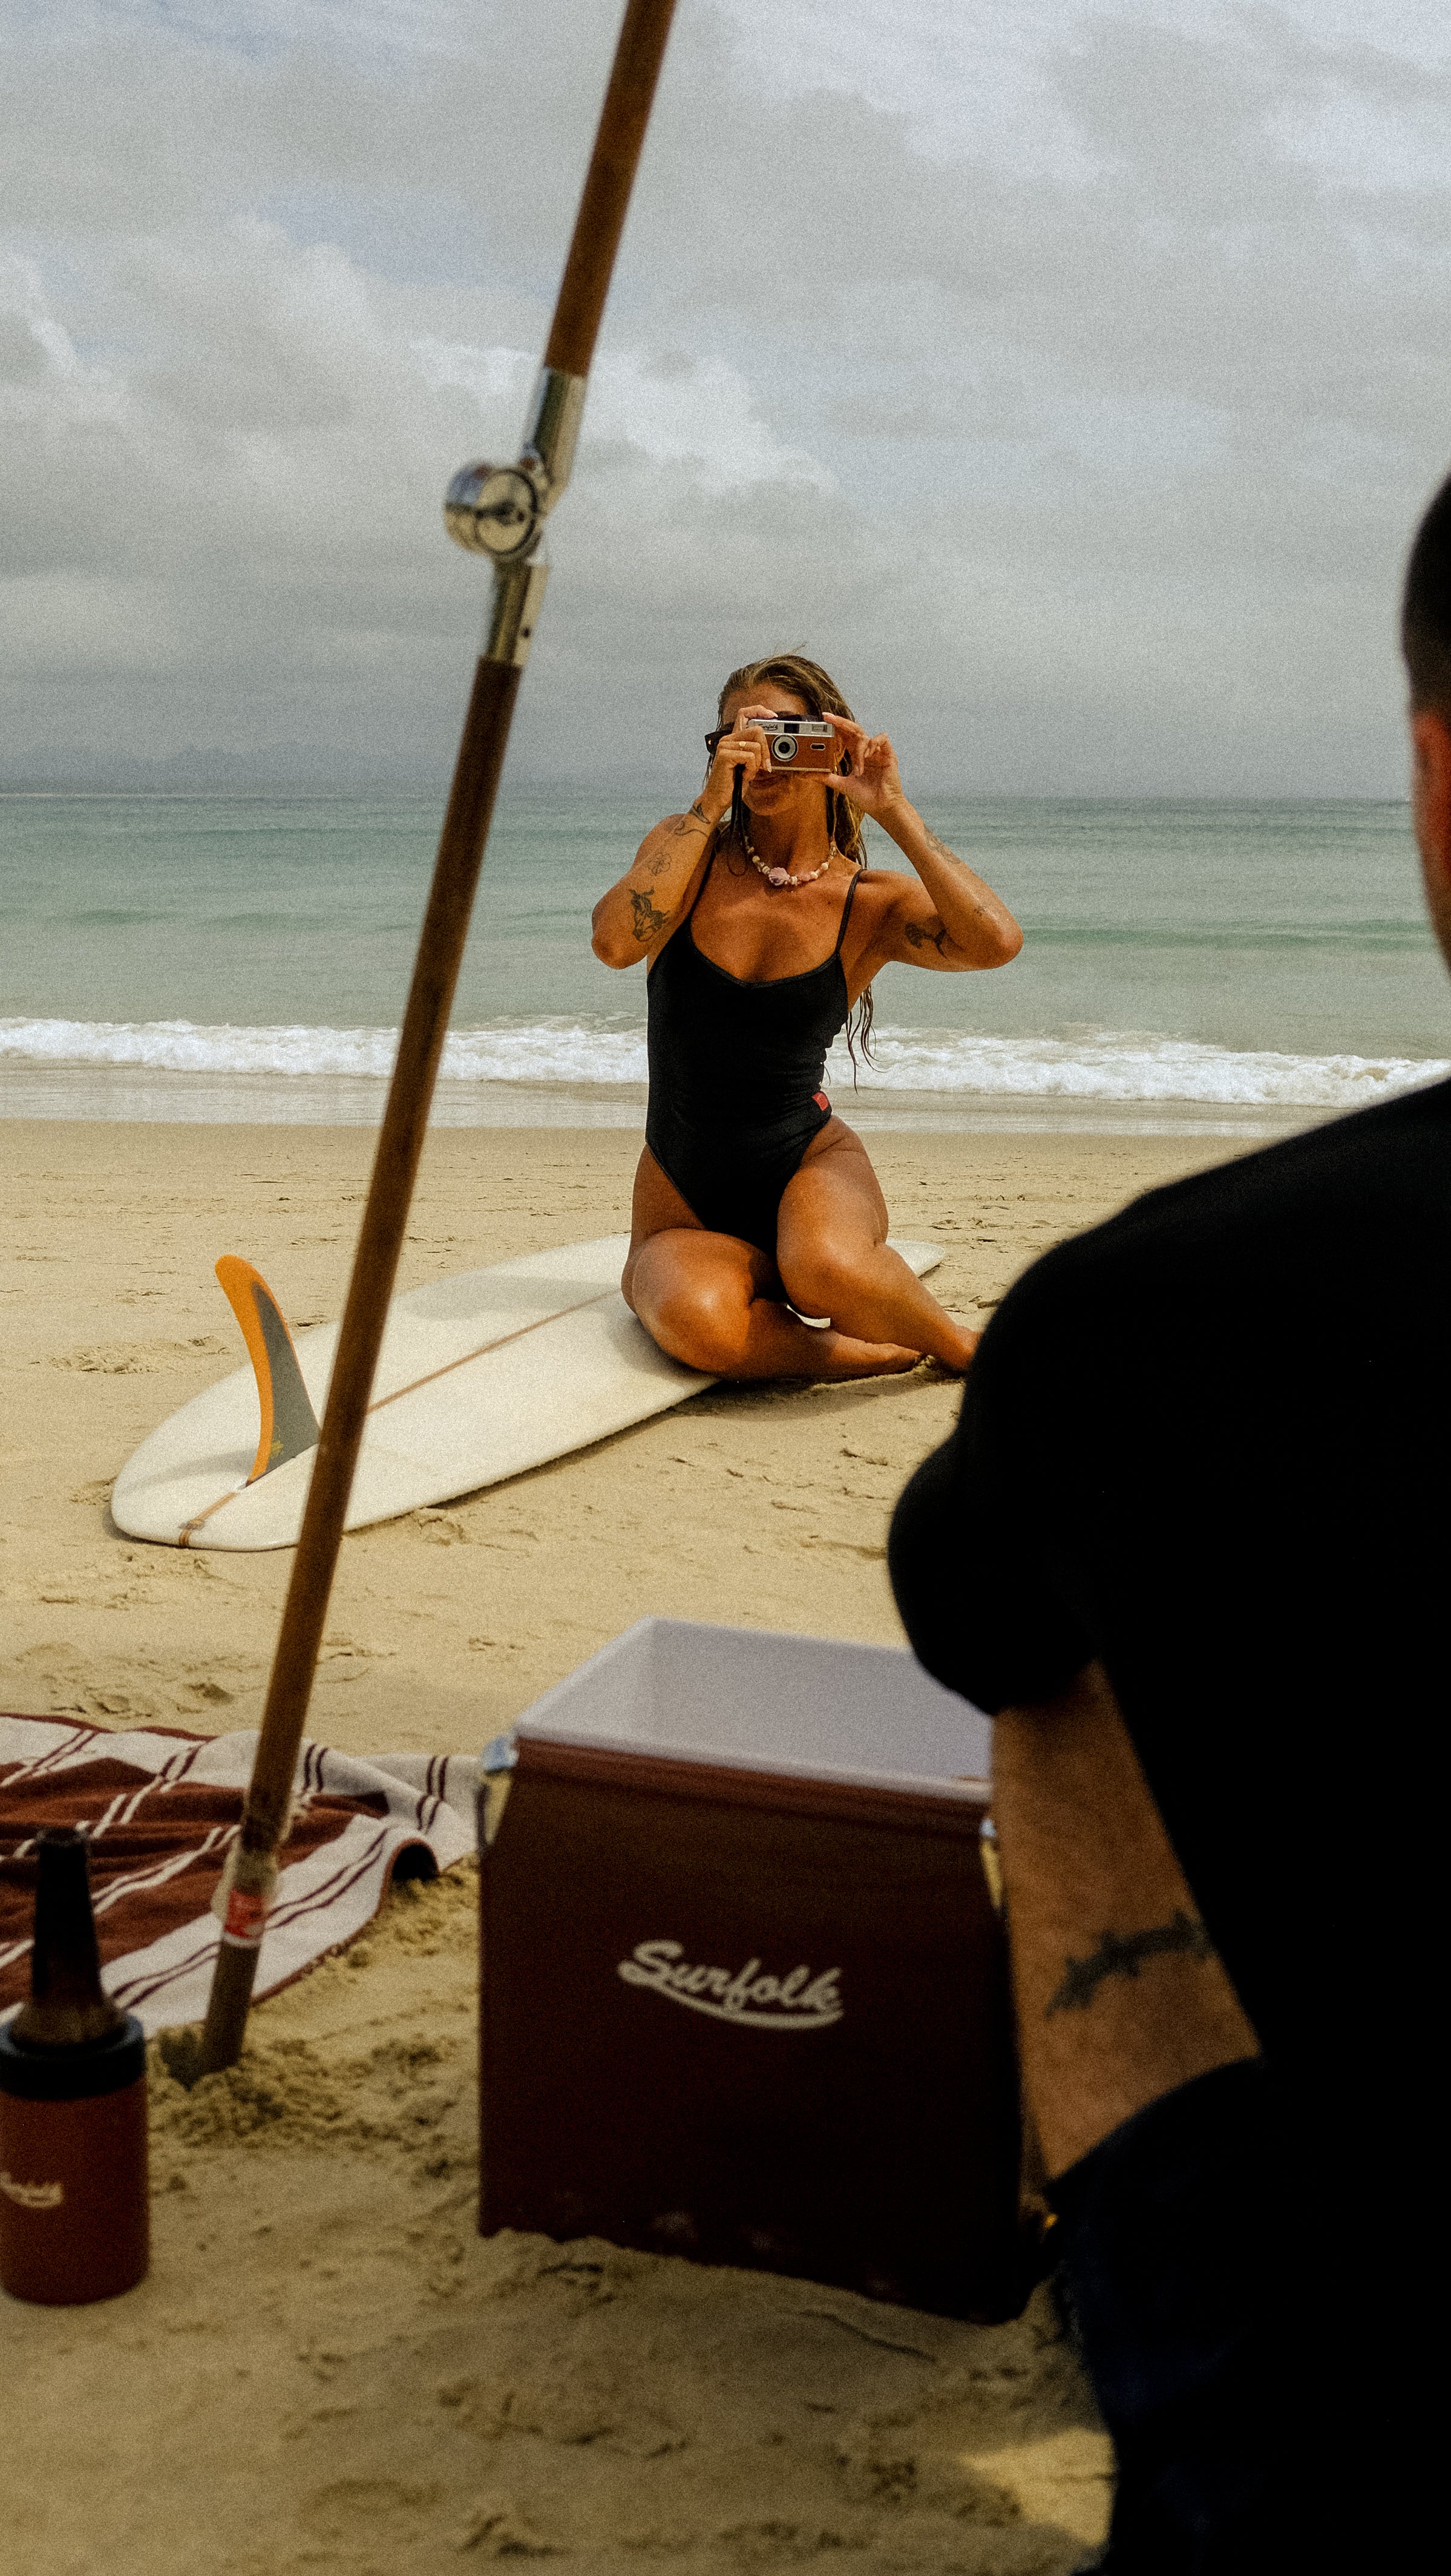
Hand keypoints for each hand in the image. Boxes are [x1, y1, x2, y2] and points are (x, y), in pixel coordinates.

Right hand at [701, 704, 775, 819]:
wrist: (718, 799)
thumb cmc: (733, 784)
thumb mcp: (749, 765)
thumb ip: (756, 752)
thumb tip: (770, 744)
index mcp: (733, 739)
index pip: (744, 713)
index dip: (760, 710)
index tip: (773, 716)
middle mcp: (727, 739)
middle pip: (757, 730)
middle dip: (765, 750)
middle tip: (763, 766)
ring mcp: (725, 746)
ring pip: (755, 746)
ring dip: (757, 764)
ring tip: (748, 773)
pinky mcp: (724, 755)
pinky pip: (750, 757)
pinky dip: (751, 769)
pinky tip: (743, 776)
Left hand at [825, 715, 904, 819]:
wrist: (882, 807)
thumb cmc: (867, 797)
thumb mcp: (842, 785)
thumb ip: (826, 778)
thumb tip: (807, 775)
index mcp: (857, 756)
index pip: (845, 735)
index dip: (836, 727)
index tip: (824, 719)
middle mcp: (867, 751)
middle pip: (853, 729)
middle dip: (841, 722)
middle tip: (828, 717)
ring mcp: (877, 752)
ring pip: (865, 736)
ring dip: (859, 749)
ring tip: (859, 768)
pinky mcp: (888, 754)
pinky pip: (882, 738)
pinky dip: (873, 743)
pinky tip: (869, 755)